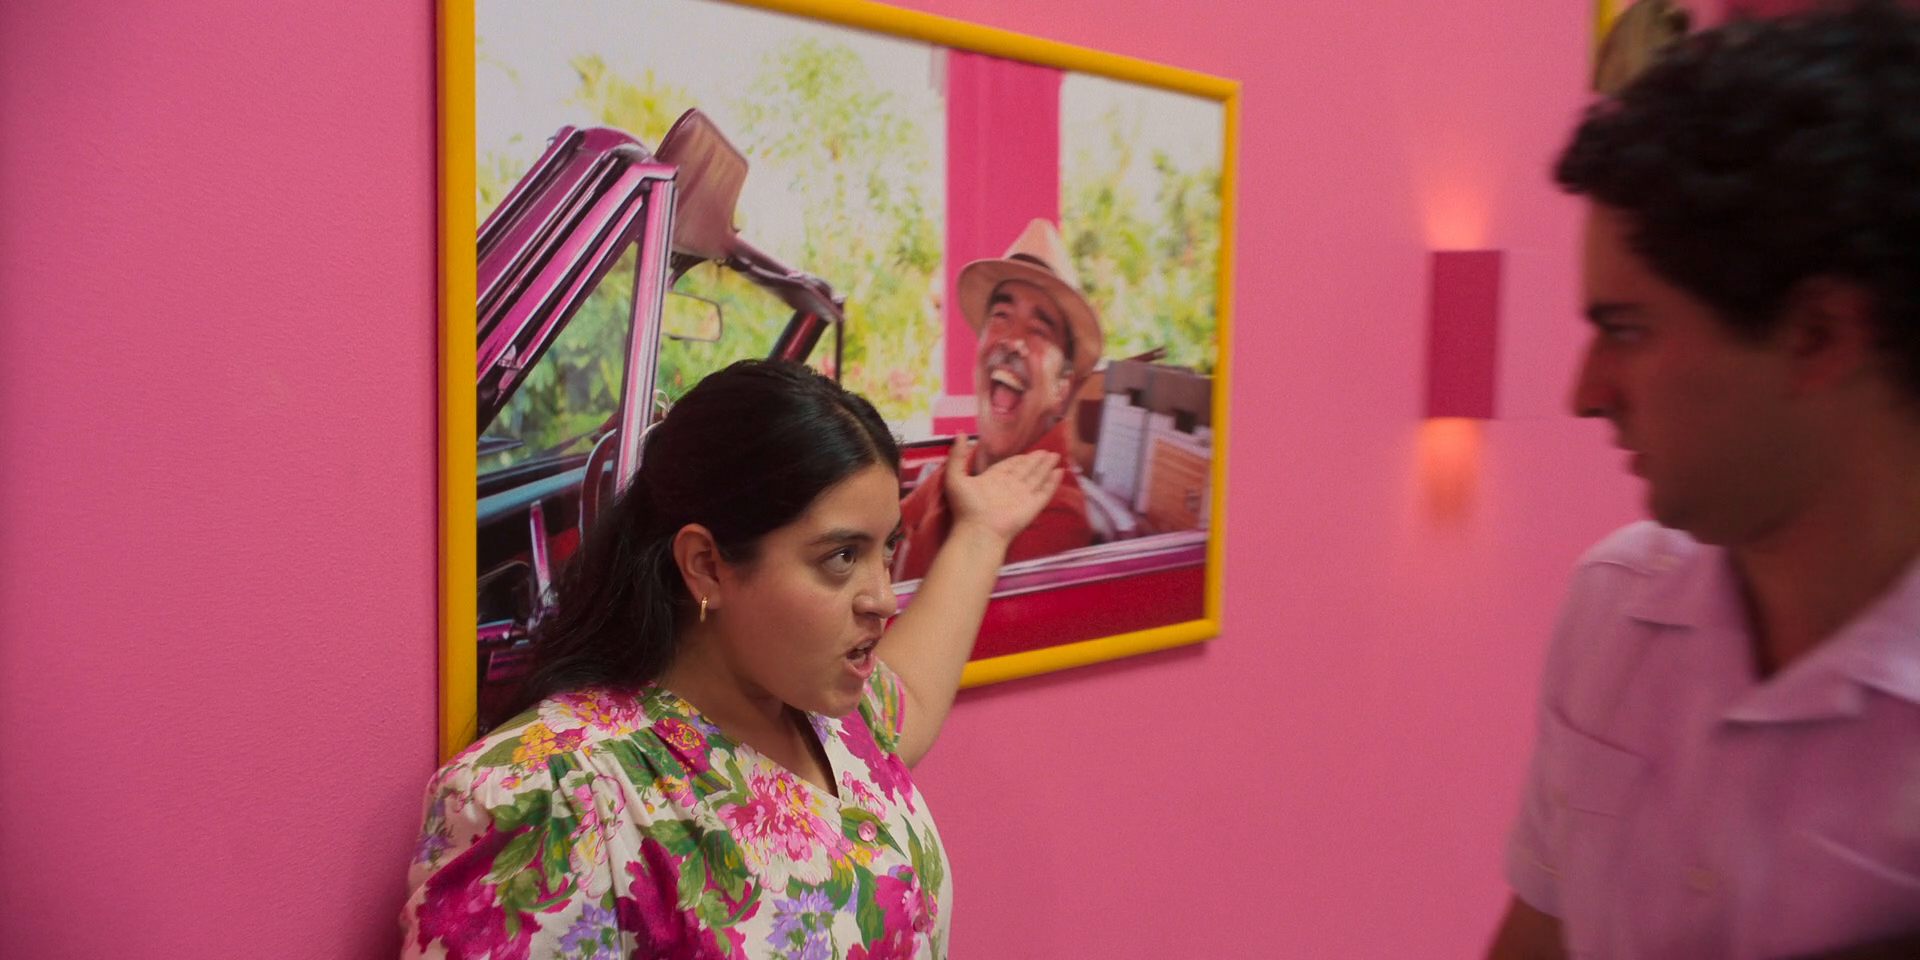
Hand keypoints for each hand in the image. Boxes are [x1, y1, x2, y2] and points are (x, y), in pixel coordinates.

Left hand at [940, 435, 1063, 545]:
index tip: (1029, 451)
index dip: (1019, 458)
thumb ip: (958, 456)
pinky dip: (1053, 482)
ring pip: (1037, 477)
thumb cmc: (966, 505)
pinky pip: (1045, 491)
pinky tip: (1059, 472)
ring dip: (1046, 467)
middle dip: (1036, 460)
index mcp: (993, 479)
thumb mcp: (955, 477)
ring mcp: (1023, 496)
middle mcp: (1009, 486)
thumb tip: (961, 434)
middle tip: (1047, 451)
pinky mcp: (1033, 505)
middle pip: (1026, 470)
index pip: (1009, 465)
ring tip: (1055, 456)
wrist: (979, 530)